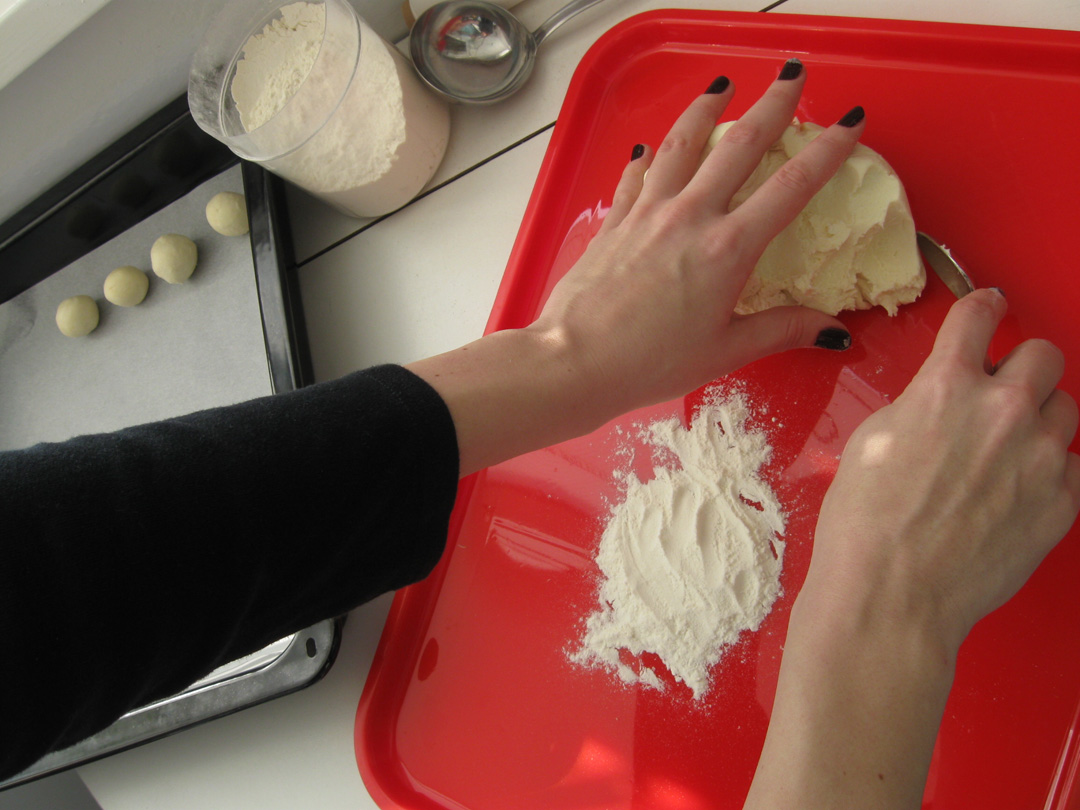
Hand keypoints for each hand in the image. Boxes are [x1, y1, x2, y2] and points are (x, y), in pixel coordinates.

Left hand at [529, 61, 863, 419]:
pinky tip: (646, 148)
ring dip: (705, 109)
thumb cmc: (651, 363)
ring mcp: (647, 213)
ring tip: (721, 85)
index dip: (826, 151)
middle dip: (772, 105)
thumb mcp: (726, 352)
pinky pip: (635, 177)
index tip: (849, 124)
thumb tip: (833, 331)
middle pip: (739, 145)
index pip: (791, 187)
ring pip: (681, 144)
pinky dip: (645, 158)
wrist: (574, 360)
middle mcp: (689, 217)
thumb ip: (782, 331)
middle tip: (793, 76)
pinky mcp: (614, 222)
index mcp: (728, 248)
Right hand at [746, 289, 1079, 808]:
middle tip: (1000, 389)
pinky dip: (1050, 468)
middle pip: (1044, 353)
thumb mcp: (872, 439)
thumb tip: (943, 398)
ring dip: (1040, 416)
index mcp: (947, 386)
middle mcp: (1004, 411)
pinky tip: (1014, 490)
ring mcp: (1043, 458)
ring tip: (1009, 447)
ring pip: (1066, 407)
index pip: (980, 314)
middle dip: (1020, 366)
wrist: (893, 594)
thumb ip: (920, 403)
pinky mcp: (1063, 502)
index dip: (983, 307)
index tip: (988, 310)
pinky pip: (1074, 464)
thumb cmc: (866, 524)